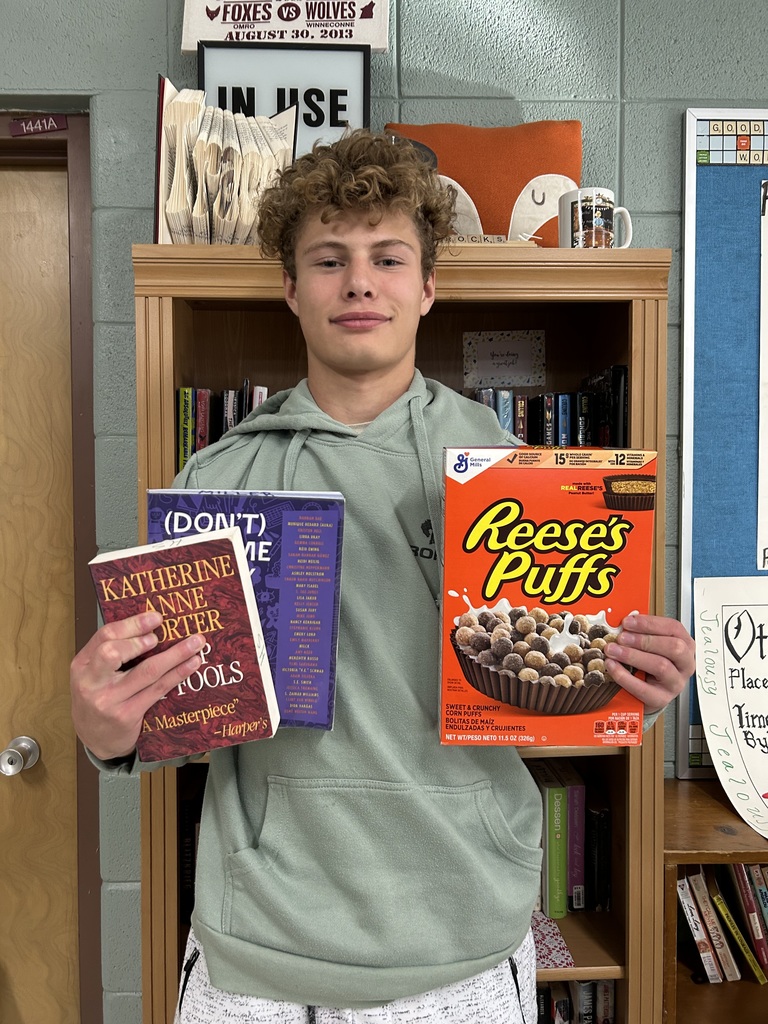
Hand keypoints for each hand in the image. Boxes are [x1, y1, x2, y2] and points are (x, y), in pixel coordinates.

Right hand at [70, 611, 204, 760]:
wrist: (94, 739)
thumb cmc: (98, 698)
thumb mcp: (94, 674)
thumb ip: (112, 651)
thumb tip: (151, 626)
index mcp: (82, 665)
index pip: (104, 636)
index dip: (132, 624)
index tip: (156, 618)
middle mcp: (91, 682)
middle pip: (114, 653)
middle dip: (142, 640)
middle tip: (163, 633)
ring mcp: (108, 701)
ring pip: (146, 672)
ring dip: (175, 655)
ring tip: (195, 644)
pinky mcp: (127, 716)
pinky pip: (157, 690)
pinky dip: (177, 674)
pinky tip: (192, 664)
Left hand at [603, 613, 694, 713]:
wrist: (647, 694)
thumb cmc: (649, 665)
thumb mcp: (649, 646)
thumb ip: (640, 633)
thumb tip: (623, 624)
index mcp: (685, 645)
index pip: (674, 628)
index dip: (650, 623)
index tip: (628, 622)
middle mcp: (685, 664)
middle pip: (673, 647)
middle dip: (644, 640)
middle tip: (621, 637)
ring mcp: (675, 683)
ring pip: (661, 666)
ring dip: (633, 656)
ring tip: (613, 650)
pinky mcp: (662, 699)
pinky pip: (643, 688)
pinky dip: (624, 676)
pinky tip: (612, 666)